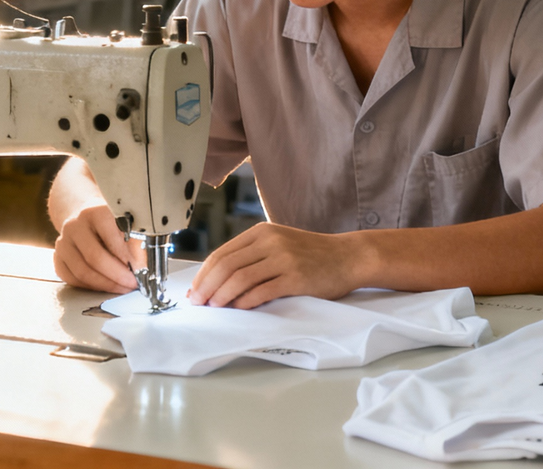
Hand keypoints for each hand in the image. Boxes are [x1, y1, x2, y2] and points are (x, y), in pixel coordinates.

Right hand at [53, 202, 142, 292]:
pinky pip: (74, 280)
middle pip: (95, 258)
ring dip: (107, 284)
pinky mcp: (58, 259)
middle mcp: (75, 226)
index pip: (112, 237)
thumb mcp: (126, 222)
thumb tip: (144, 264)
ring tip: (124, 287)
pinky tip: (108, 286)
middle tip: (134, 283)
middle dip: (118, 275)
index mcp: (94, 212)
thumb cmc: (110, 222)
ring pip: (83, 272)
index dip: (128, 257)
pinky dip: (93, 287)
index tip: (142, 269)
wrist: (85, 218)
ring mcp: (63, 243)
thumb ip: (135, 240)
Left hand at [189, 223, 367, 308]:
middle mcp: (270, 241)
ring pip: (240, 278)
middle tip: (198, 304)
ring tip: (215, 309)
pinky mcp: (296, 277)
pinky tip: (239, 309)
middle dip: (207, 287)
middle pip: (226, 266)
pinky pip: (262, 291)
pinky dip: (246, 302)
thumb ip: (252, 256)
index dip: (203, 275)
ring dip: (222, 297)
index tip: (194, 291)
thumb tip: (218, 282)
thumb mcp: (279, 244)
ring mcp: (283, 258)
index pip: (222, 253)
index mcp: (262, 232)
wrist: (348, 256)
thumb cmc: (311, 255)